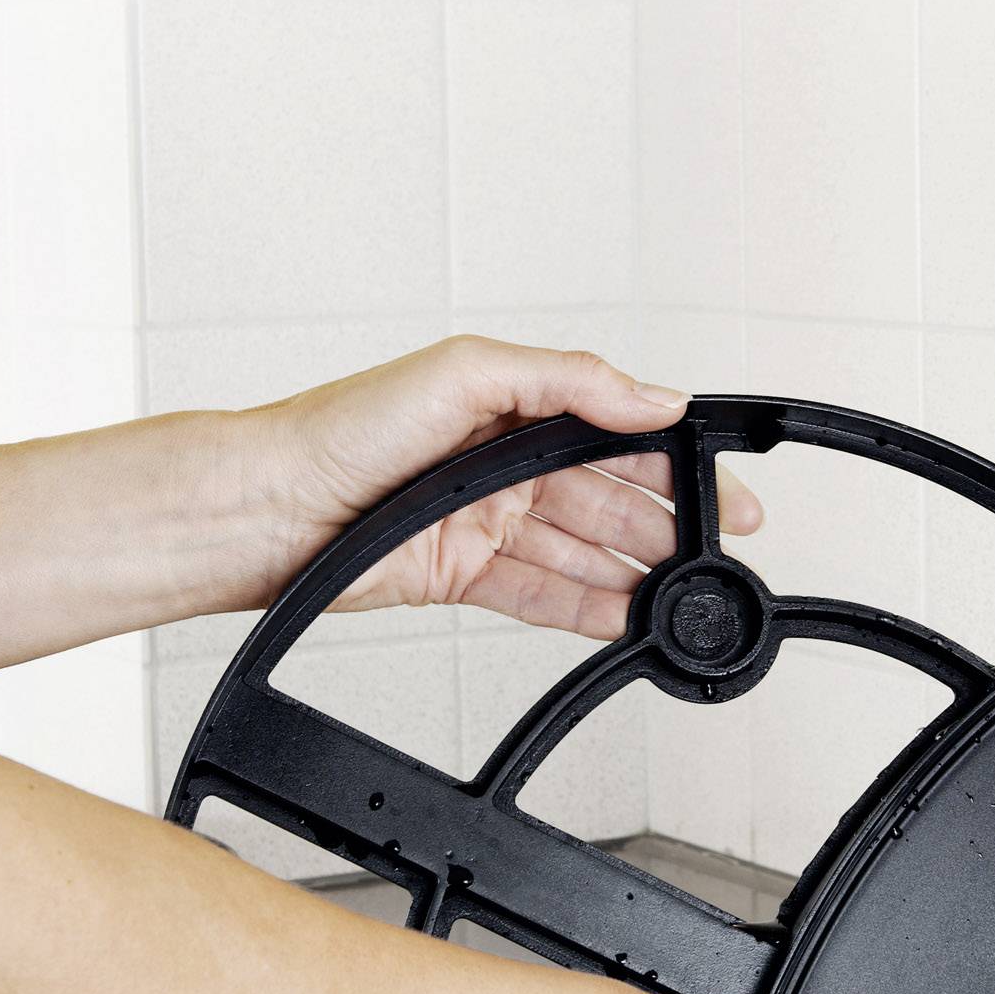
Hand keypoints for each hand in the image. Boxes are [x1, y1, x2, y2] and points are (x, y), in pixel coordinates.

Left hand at [235, 335, 762, 636]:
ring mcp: (488, 520)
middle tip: (722, 552)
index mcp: (514, 404)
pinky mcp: (465, 574)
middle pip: (612, 497)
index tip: (724, 489)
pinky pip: (544, 595)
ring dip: (637, 573)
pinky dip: (589, 610)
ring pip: (585, 552)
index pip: (618, 432)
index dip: (677, 459)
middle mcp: (506, 462)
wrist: (270, 508)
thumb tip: (651, 397)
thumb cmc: (344, 426)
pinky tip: (629, 621)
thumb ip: (567, 380)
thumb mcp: (467, 371)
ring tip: (686, 597)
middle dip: (671, 525)